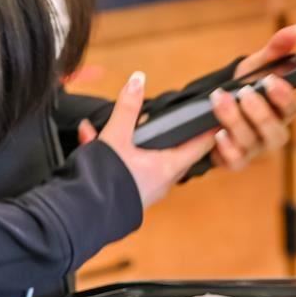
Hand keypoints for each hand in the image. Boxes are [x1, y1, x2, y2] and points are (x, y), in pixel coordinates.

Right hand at [79, 72, 216, 208]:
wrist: (78, 215)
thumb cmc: (103, 182)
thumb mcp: (116, 137)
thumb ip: (127, 108)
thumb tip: (138, 80)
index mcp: (168, 167)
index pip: (201, 144)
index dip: (209, 128)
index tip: (217, 114)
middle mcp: (162, 181)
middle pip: (172, 149)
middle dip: (162, 130)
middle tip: (164, 115)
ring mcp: (145, 189)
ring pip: (143, 156)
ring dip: (127, 139)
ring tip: (105, 125)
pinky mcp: (127, 193)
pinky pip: (124, 166)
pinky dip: (111, 152)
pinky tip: (88, 137)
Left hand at [211, 25, 295, 170]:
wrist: (208, 111)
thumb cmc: (240, 88)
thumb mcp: (254, 67)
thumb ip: (275, 50)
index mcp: (281, 112)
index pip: (291, 109)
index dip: (283, 97)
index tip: (270, 80)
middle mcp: (272, 134)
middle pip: (275, 132)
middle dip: (260, 113)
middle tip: (244, 92)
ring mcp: (254, 149)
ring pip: (252, 143)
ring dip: (236, 121)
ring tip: (219, 100)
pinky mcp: (234, 160)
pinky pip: (236, 161)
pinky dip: (227, 149)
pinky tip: (217, 133)